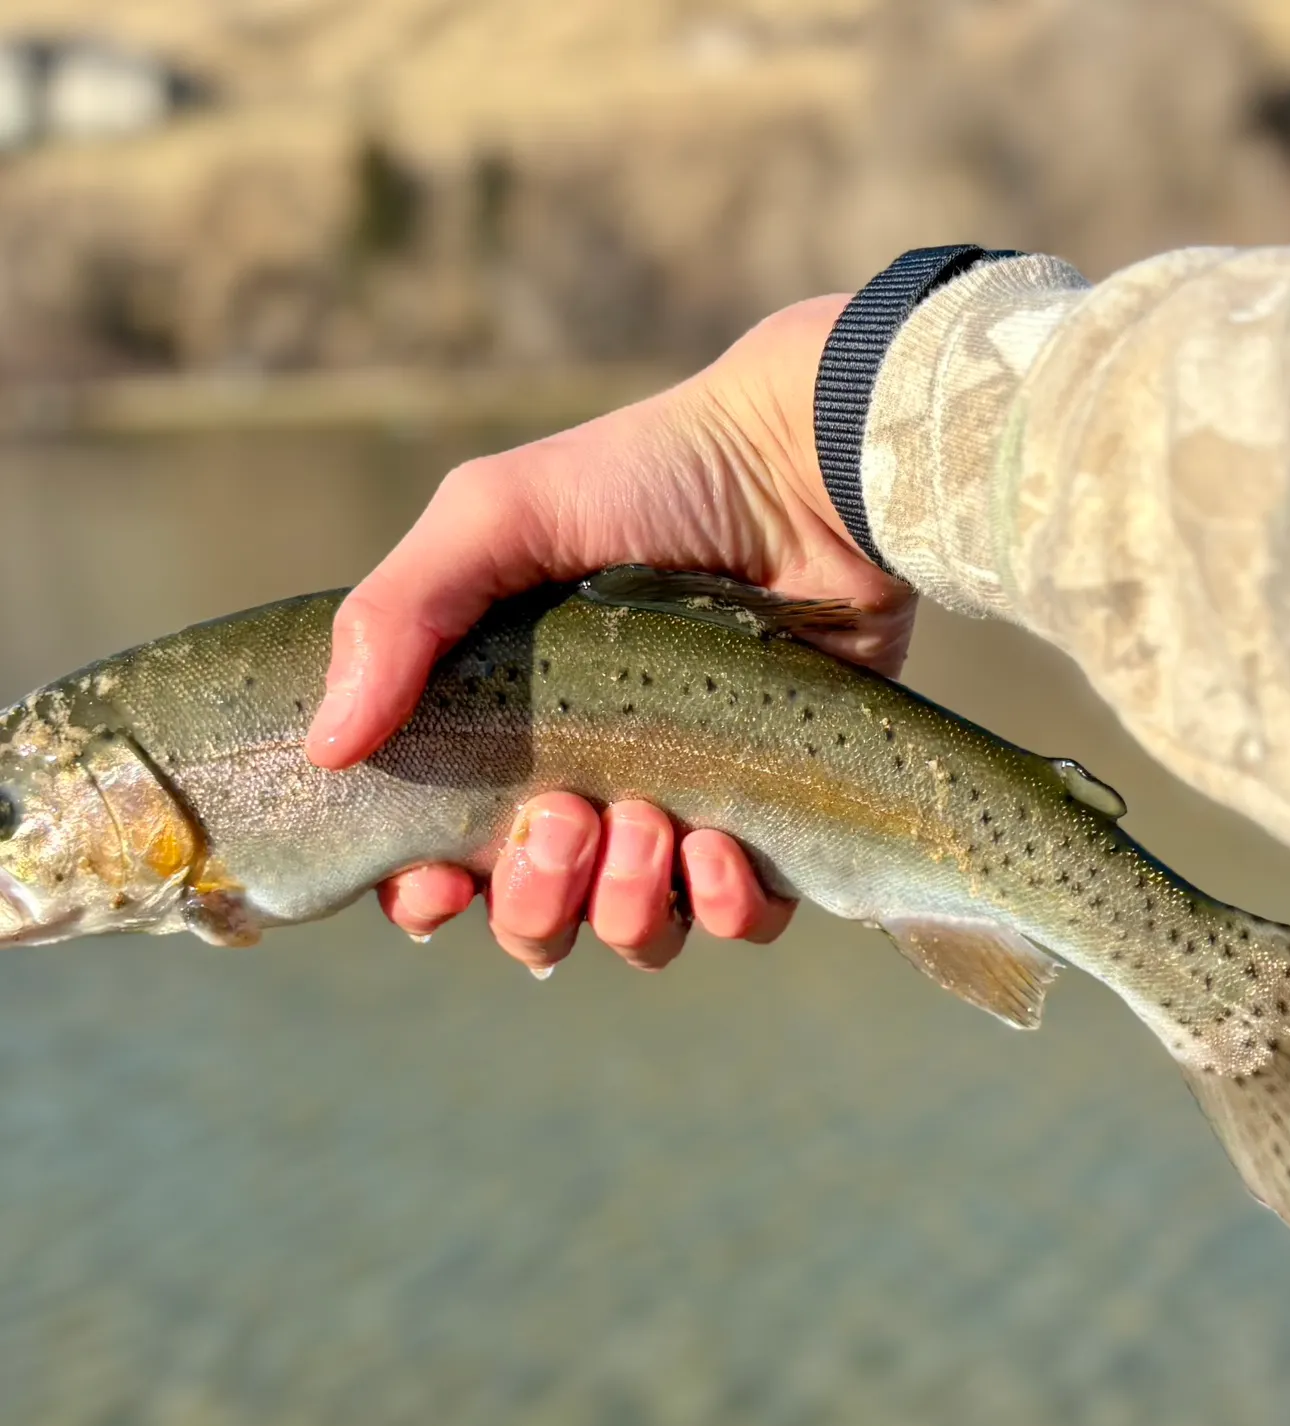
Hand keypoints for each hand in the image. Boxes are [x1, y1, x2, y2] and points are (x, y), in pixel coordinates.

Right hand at [305, 295, 915, 970]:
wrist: (803, 469)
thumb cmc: (645, 478)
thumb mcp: (493, 518)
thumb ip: (397, 617)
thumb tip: (325, 746)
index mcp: (510, 730)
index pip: (446, 859)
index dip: (426, 897)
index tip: (436, 883)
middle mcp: (591, 782)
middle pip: (536, 917)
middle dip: (535, 899)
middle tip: (567, 817)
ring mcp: (685, 804)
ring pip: (635, 932)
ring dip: (624, 907)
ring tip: (649, 823)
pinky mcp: (776, 815)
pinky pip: (745, 922)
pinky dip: (726, 908)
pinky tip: (717, 845)